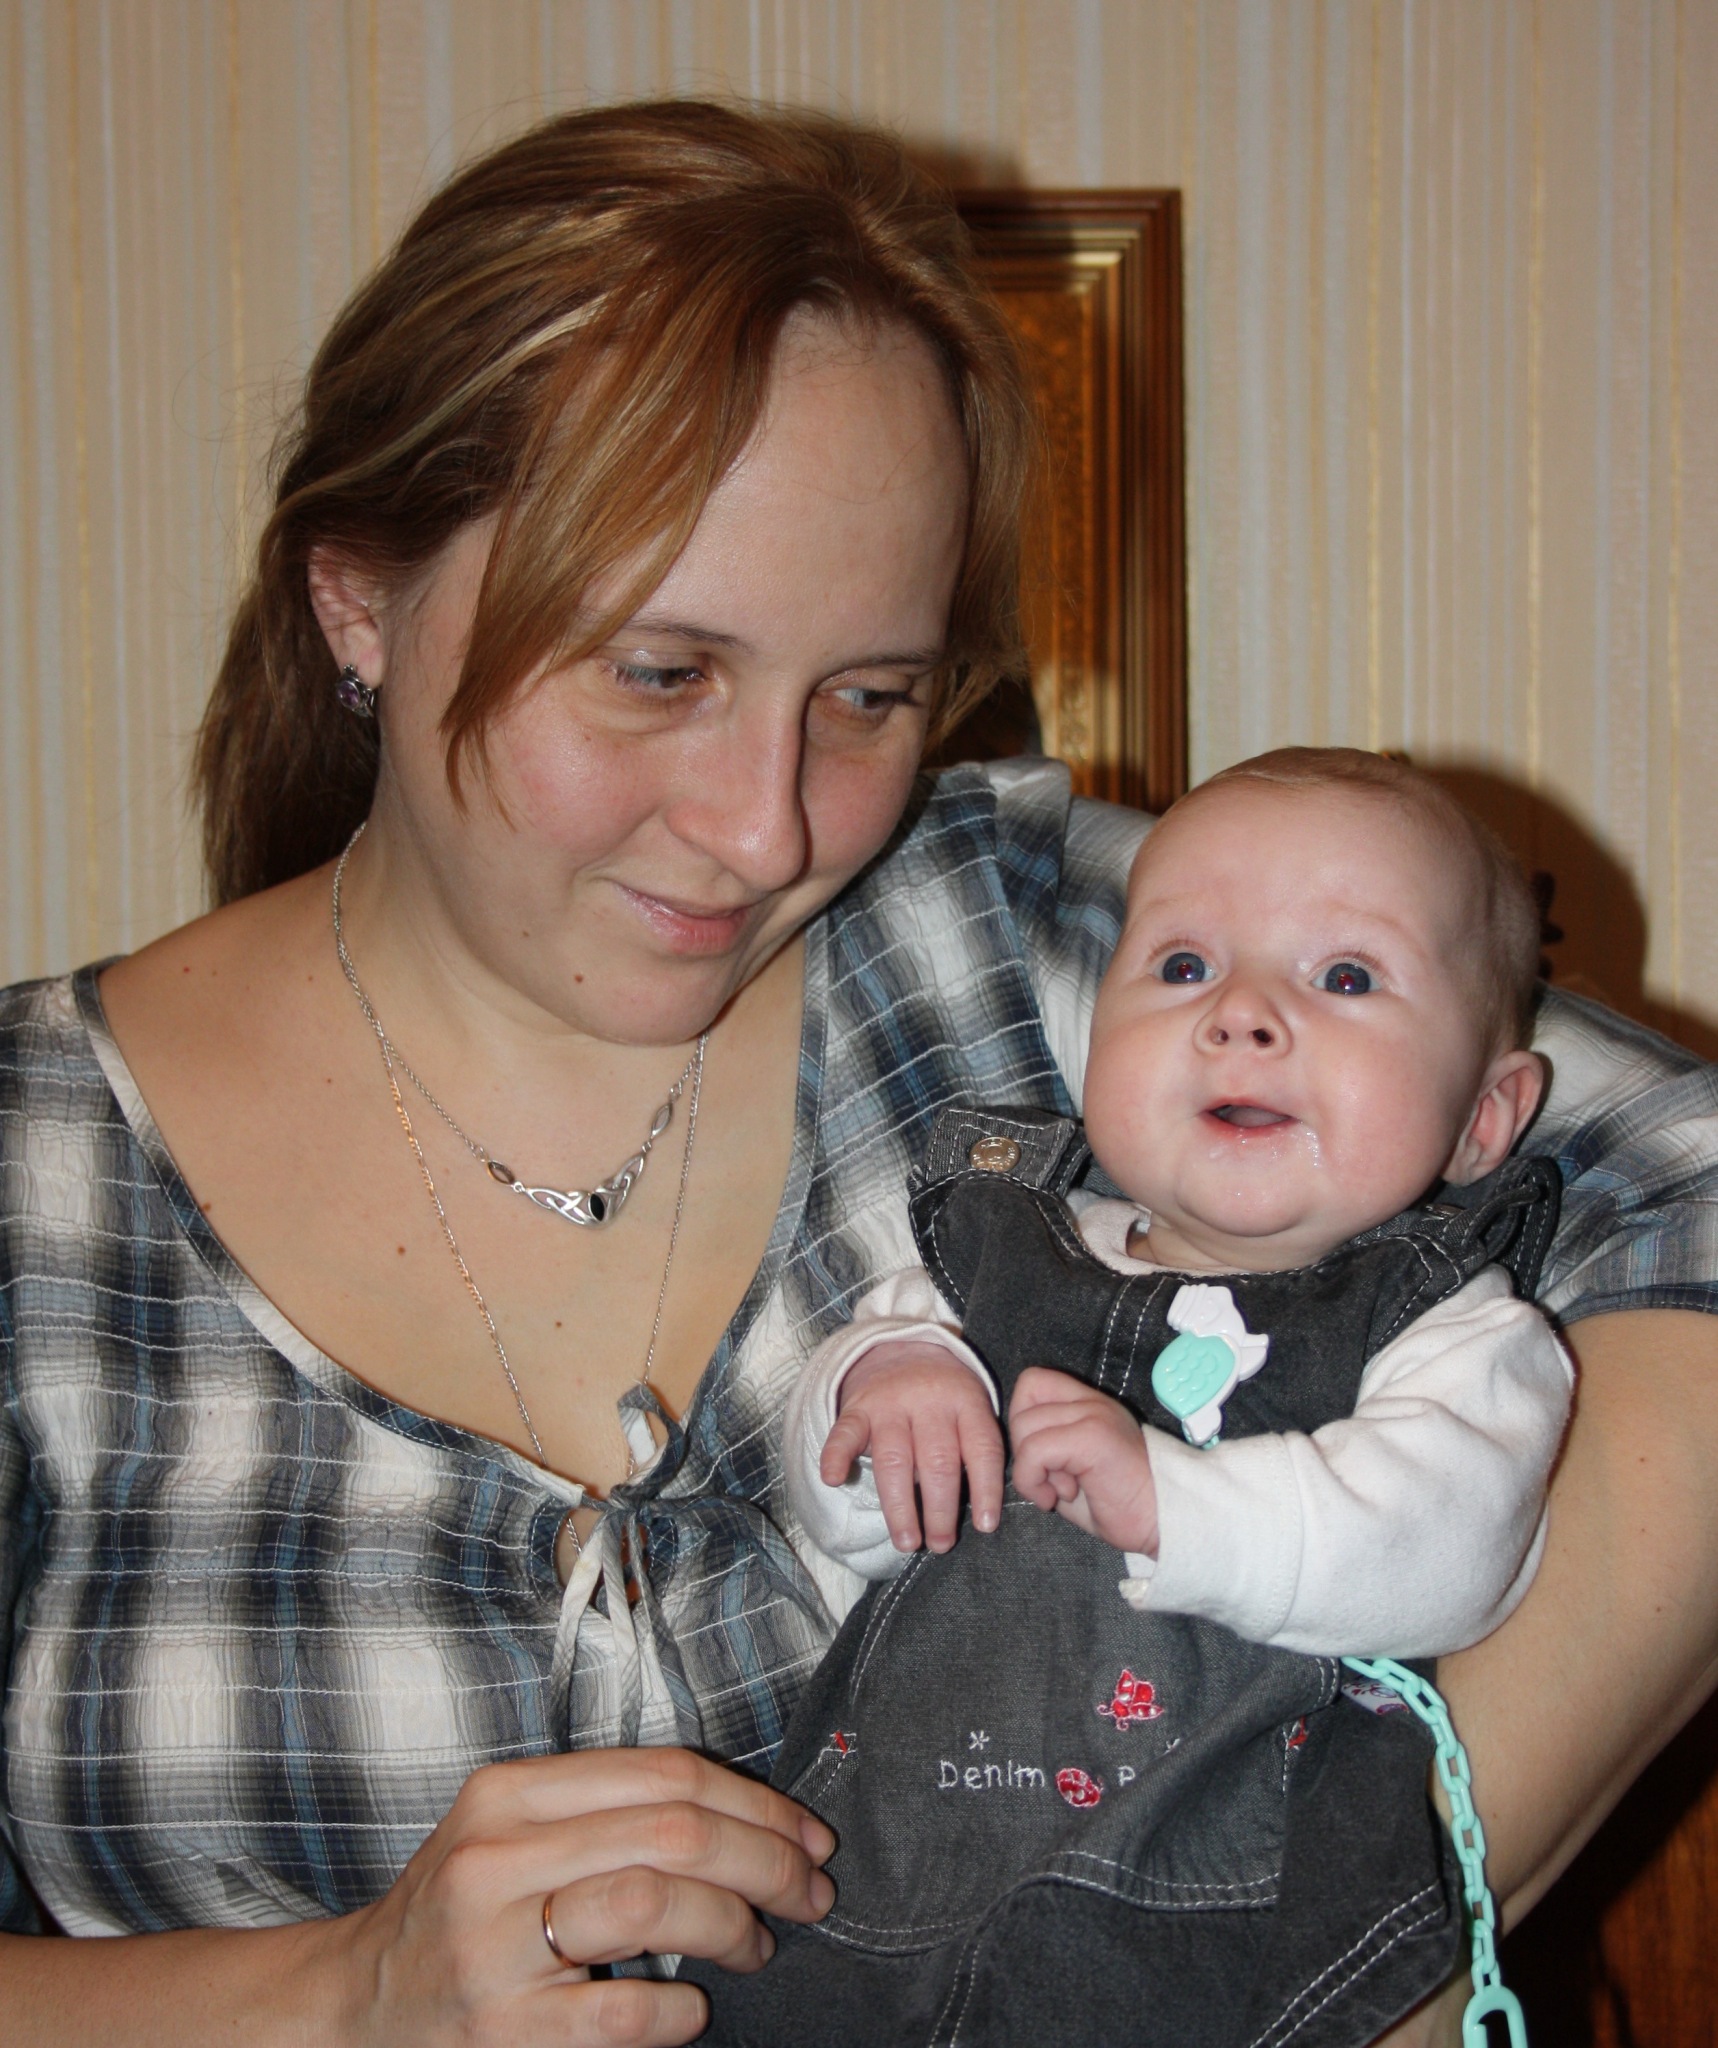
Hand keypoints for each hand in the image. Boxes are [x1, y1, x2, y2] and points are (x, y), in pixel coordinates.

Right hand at [338, 1748, 835, 2046]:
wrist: (354, 2010)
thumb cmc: (456, 1919)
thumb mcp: (510, 1837)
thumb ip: (605, 1813)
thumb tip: (748, 1820)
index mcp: (509, 1794)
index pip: (666, 1773)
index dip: (756, 1802)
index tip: (806, 1833)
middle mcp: (497, 1857)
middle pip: (675, 1830)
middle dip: (768, 1860)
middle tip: (810, 1890)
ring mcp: (494, 1947)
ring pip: (657, 1902)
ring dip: (735, 1925)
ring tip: (757, 1945)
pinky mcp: (501, 2032)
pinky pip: (625, 2011)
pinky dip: (680, 2011)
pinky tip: (690, 2011)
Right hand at [819, 1339, 1003, 1552]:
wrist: (902, 1347)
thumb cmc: (945, 1395)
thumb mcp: (972, 1406)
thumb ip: (977, 1448)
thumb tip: (981, 1515)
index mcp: (966, 1402)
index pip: (981, 1448)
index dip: (986, 1489)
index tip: (985, 1526)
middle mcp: (929, 1402)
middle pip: (937, 1461)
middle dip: (940, 1508)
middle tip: (940, 1544)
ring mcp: (890, 1404)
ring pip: (895, 1459)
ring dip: (900, 1505)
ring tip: (906, 1541)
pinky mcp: (858, 1408)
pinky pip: (846, 1432)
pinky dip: (836, 1455)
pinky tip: (833, 1479)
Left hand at [1008, 1367, 1159, 1556]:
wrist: (1166, 1523)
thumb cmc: (1120, 1506)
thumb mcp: (1074, 1471)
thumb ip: (1046, 1449)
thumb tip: (1015, 1451)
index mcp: (1089, 1404)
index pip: (1033, 1382)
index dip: (1023, 1419)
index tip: (1041, 1458)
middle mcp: (1092, 1402)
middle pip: (1022, 1405)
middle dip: (1025, 1450)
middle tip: (1054, 1479)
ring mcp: (1094, 1415)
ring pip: (1024, 1429)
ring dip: (1032, 1471)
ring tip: (1063, 1490)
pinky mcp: (1092, 1437)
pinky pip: (1035, 1452)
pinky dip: (1034, 1481)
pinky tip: (1061, 1498)